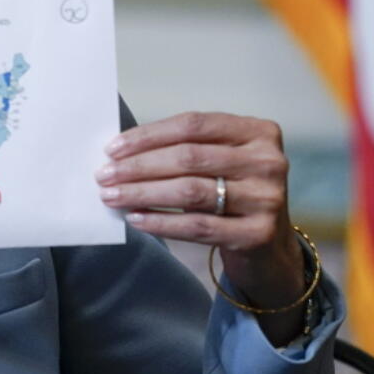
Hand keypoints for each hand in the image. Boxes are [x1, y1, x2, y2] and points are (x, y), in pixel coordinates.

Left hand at [96, 112, 306, 344]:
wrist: (269, 247)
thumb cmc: (232, 194)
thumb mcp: (218, 162)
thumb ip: (183, 149)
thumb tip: (120, 152)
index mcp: (257, 132)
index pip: (193, 125)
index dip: (148, 135)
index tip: (112, 149)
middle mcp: (268, 161)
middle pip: (189, 157)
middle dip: (139, 166)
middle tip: (104, 175)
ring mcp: (267, 198)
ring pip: (190, 191)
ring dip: (142, 193)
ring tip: (112, 196)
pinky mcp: (259, 233)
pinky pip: (197, 225)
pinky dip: (161, 221)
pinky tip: (136, 219)